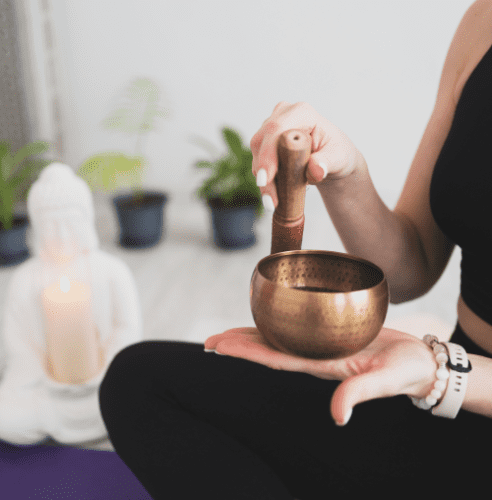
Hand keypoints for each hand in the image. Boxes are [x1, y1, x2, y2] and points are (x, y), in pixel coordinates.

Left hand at [204, 327, 436, 424]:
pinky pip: (299, 328)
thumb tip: (337, 416)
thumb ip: (360, 393)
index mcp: (322, 366)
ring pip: (280, 339)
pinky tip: (270, 319)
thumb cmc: (405, 372)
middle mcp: (315, 356)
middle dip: (239, 345)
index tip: (219, 347)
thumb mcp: (384, 381)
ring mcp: (322, 346)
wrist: (418, 363)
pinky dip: (279, 323)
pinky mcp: (333, 335)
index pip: (275, 359)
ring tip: (228, 333)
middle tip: (210, 341)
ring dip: (253, 336)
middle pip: (269, 350)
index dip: (246, 352)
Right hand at [251, 101, 364, 208]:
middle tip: (270, 200)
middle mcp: (283, 115)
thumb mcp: (339, 158)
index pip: (276, 129)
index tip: (265, 178)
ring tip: (273, 203)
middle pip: (261, 142)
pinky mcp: (266, 143)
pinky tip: (271, 197)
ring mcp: (271, 128)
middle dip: (263, 172)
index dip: (268, 153)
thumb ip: (327, 162)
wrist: (331, 161)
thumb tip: (315, 169)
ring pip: (256, 154)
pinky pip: (258, 162)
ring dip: (263, 181)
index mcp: (302, 113)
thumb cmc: (337, 154)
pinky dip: (264, 181)